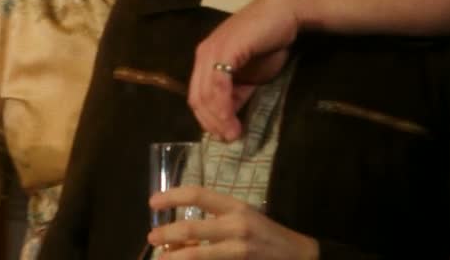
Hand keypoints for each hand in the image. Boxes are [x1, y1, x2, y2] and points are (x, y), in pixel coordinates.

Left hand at [147, 186, 317, 258]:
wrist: (298, 256)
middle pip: (191, 226)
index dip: (172, 196)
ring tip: (161, 258)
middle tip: (151, 237)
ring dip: (175, 256)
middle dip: (167, 233)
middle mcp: (237, 225)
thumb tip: (180, 231)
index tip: (153, 202)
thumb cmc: (264, 233)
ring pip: (197, 253)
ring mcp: (239, 249)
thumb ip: (215, 220)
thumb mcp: (242, 217)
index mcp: (235, 206)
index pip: (198, 195)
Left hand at [189, 0, 299, 140]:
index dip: (208, 120)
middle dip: (211, 124)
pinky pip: (217, 85)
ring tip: (233, 135)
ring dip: (218, 120)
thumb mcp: (250, 75)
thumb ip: (236, 92)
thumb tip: (229, 119)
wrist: (286, 13)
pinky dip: (223, 107)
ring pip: (205, 95)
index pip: (197, 96)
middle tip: (228, 140)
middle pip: (197, 98)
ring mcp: (211, 51)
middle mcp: (204, 54)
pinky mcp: (224, 50)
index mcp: (206, 59)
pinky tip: (233, 121)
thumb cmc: (270, 41)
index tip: (224, 137)